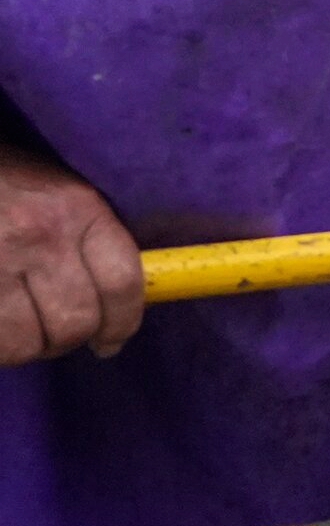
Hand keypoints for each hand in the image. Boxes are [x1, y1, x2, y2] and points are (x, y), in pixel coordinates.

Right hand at [0, 141, 142, 365]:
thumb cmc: (3, 177)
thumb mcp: (56, 189)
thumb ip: (88, 239)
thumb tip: (117, 303)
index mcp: (77, 208)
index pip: (122, 282)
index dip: (122, 323)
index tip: (111, 340)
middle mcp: (39, 236)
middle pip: (75, 322)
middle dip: (69, 340)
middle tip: (56, 336)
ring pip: (26, 343)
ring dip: (26, 348)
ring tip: (19, 331)